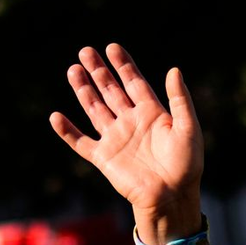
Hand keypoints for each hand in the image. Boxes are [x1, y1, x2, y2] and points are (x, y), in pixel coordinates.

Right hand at [50, 43, 203, 244]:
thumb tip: (173, 70)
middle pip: (110, 91)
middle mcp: (130, 122)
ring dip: (83, 91)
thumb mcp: (189, 128)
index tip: (111, 47)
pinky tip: (56, 117)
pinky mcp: (104, 158)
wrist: (172, 197)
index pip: (133, 82)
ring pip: (95, 109)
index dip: (122, 65)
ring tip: (73, 70)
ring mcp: (116, 139)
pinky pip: (81, 143)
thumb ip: (180, 99)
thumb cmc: (186, 165)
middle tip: (85, 51)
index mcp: (151, 112)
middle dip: (98, 71)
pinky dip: (68, 132)